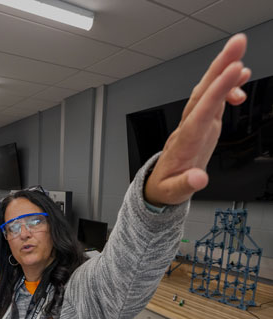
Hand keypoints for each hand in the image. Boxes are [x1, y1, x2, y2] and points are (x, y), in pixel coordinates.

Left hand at [144, 33, 250, 206]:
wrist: (160, 186)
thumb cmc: (166, 187)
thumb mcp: (173, 192)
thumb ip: (185, 185)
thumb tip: (198, 179)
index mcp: (184, 143)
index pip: (201, 112)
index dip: (217, 91)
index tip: (232, 72)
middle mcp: (189, 128)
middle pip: (202, 93)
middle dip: (219, 68)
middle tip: (237, 44)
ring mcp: (195, 124)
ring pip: (207, 92)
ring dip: (223, 71)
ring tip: (241, 53)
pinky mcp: (202, 125)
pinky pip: (214, 100)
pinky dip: (226, 88)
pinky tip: (240, 81)